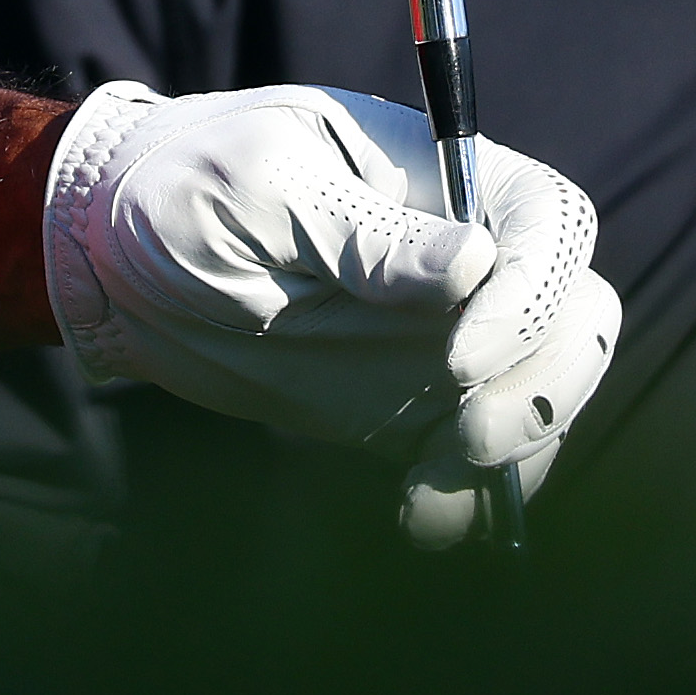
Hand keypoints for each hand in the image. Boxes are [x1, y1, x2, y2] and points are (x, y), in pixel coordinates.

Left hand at [40, 79, 623, 546]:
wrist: (118, 259)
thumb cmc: (179, 190)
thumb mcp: (253, 193)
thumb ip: (356, 232)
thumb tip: (472, 266)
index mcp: (437, 176)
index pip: (550, 222)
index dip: (535, 294)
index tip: (460, 356)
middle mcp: (463, 256)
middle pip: (577, 315)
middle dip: (545, 384)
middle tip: (466, 435)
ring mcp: (445, 333)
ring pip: (543, 393)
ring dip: (515, 452)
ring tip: (427, 490)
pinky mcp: (411, 402)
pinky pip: (478, 456)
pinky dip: (470, 496)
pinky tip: (416, 518)